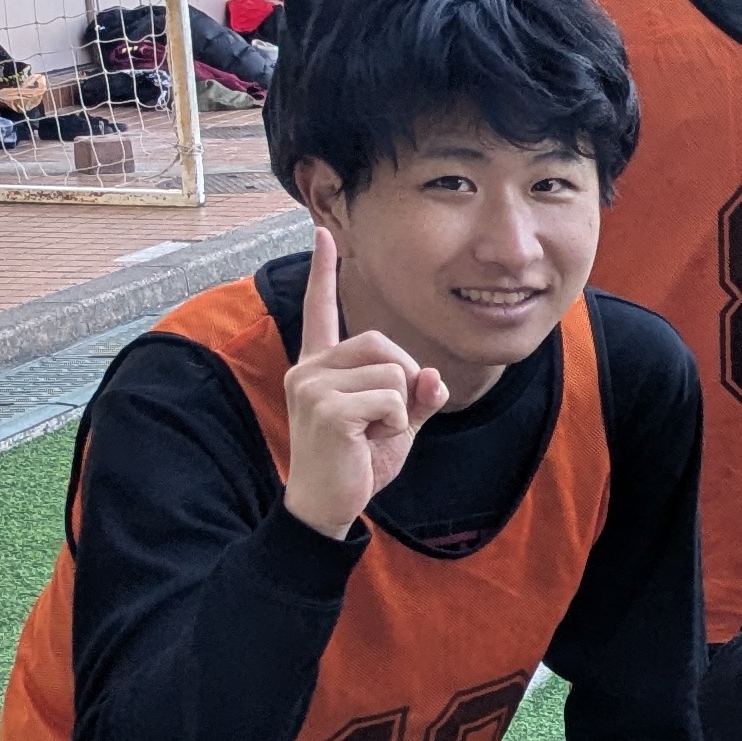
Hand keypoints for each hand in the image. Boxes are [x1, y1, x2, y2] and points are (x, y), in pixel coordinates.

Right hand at [280, 222, 445, 540]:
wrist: (328, 507)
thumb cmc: (358, 464)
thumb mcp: (397, 425)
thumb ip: (417, 395)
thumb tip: (431, 373)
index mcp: (320, 366)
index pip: (321, 310)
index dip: (324, 271)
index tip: (323, 233)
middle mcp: (309, 368)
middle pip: (383, 342)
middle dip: (404, 380)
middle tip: (384, 420)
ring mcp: (312, 385)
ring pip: (393, 372)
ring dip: (400, 408)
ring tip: (372, 435)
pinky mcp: (326, 407)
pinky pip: (392, 398)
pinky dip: (397, 424)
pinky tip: (369, 443)